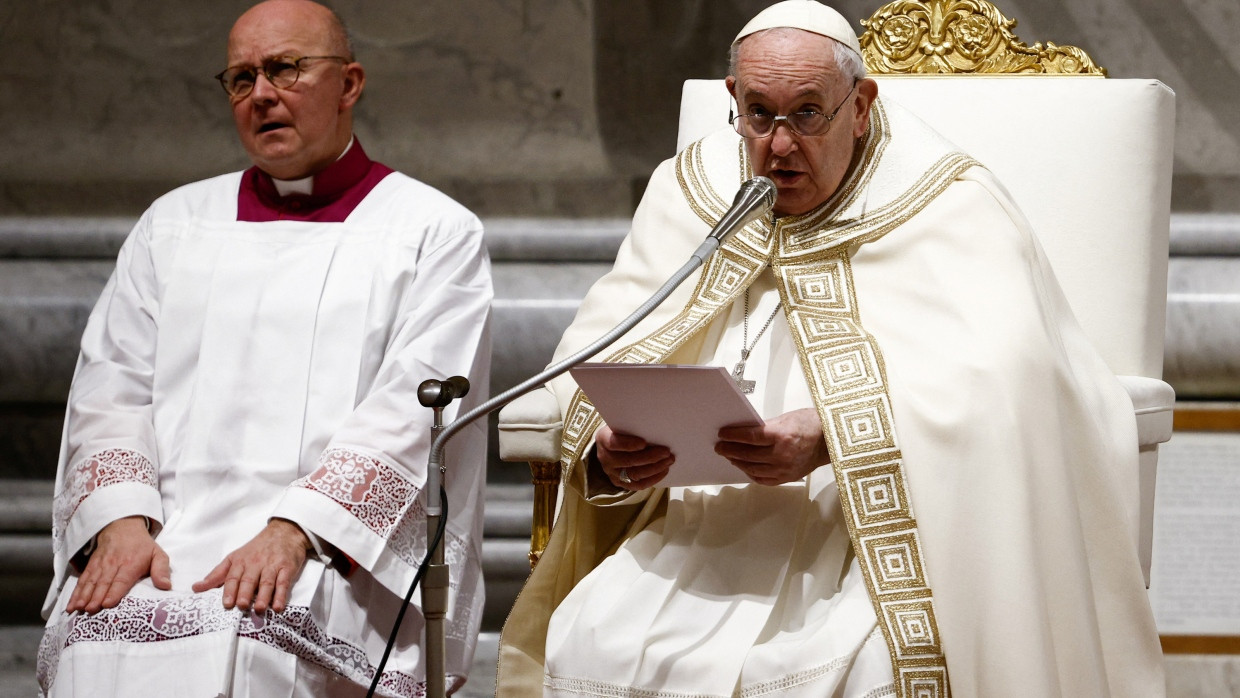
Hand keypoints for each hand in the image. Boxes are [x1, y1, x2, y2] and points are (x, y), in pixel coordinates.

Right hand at [66, 515, 170, 613]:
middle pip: (103, 583)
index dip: (114, 592)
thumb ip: (162, 570)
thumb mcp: (158, 554)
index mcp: (131, 564)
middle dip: (95, 597)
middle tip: (90, 610)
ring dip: (83, 596)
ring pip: (90, 582)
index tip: (107, 604)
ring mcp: (100, 565)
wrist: (123, 527)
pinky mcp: (91, 566)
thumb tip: (166, 586)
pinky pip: (82, 580)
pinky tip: (71, 604)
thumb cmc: (142, 546)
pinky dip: (76, 592)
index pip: (121, 580)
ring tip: (77, 609)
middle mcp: (113, 565)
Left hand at [192, 518, 309, 613]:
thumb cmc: (257, 549)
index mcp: (240, 562)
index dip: (230, 590)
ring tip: (260, 609)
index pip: (233, 577)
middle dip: (245, 593)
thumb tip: (196, 588)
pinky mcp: (287, 568)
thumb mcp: (234, 558)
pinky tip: (278, 606)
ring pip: (267, 582)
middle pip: (249, 580)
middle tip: (242, 606)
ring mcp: (272, 566)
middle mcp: (255, 564)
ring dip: (264, 596)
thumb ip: (216, 574)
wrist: (284, 532)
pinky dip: (281, 595)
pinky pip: (283, 583)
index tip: (227, 604)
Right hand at [595, 425, 673, 489]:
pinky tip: (664, 470)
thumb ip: (633, 428)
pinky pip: (638, 485)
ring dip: (655, 468)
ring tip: (668, 460)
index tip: (644, 442)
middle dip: (650, 457)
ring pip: (634, 474)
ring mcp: (612, 473)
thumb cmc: (621, 432)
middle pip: (628, 461)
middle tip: (666, 452)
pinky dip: (653, 478)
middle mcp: (605, 458)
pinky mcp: (620, 483)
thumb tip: (655, 430)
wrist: (610, 446)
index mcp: (604, 439)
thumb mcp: (622, 425)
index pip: (614, 443)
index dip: (628, 444)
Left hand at [716, 407, 830, 485]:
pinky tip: (744, 467)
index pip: (749, 437)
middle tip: (720, 447)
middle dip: (730, 450)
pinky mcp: (787, 478)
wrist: (830, 440)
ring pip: (753, 468)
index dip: (733, 436)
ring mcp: (785, 469)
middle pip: (748, 454)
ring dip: (738, 462)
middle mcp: (782, 454)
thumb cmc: (810, 425)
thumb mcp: (785, 419)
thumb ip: (764, 427)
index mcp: (781, 435)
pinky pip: (764, 480)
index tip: (722, 434)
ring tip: (730, 456)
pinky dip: (751, 474)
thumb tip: (743, 433)